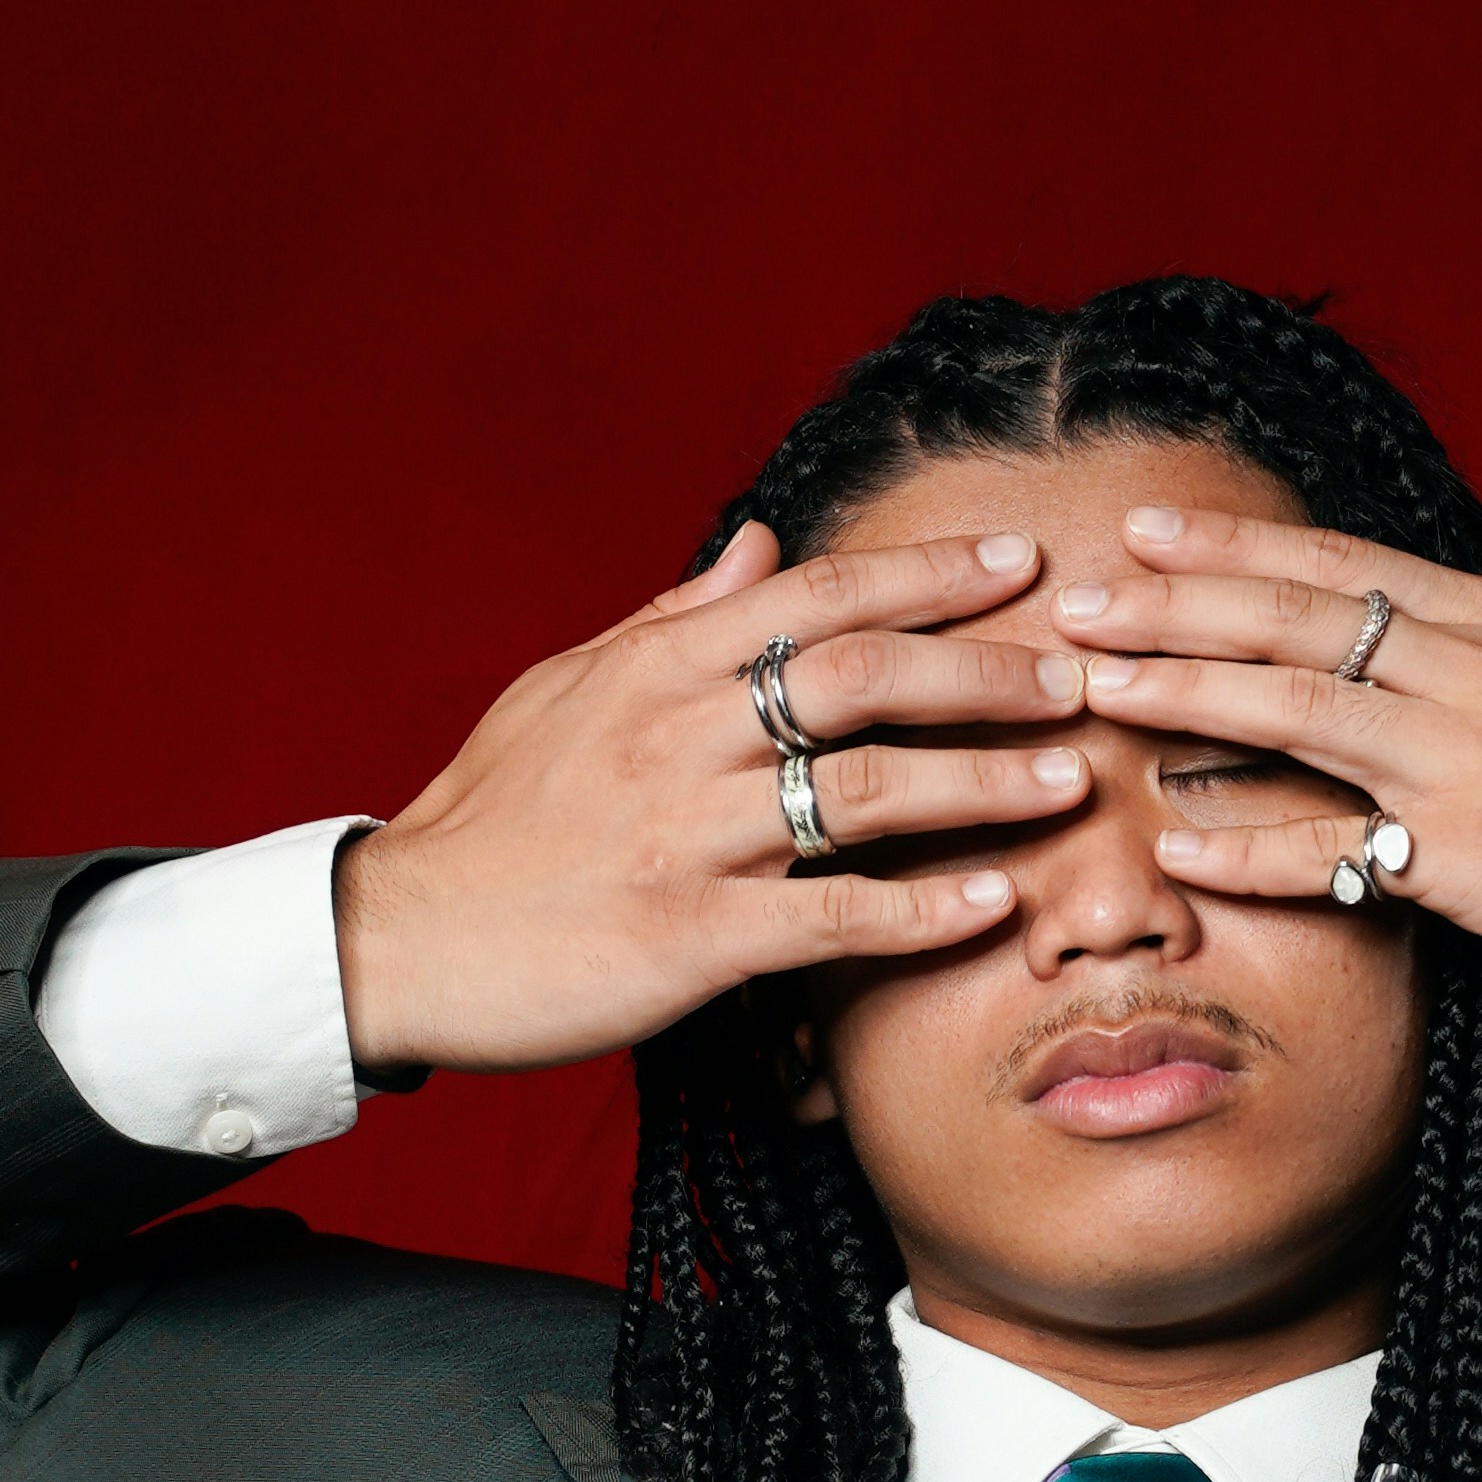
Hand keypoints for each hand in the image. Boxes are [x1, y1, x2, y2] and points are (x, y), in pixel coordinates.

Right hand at [335, 522, 1092, 1067]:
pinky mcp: (687, 937)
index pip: (817, 597)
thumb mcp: (568, 690)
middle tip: (1081, 673)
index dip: (929, 575)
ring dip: (979, 782)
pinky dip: (918, 909)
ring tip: (1068, 778)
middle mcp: (679, 735)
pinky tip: (992, 904)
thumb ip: (673, 617)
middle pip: (860, 676)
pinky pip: (827, 915)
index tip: (1022, 562)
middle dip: (982, 668)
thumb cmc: (493, 818)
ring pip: (862, 790)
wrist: (401, 938)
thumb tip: (763, 542)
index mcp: (657, 666)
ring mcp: (686, 836)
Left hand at [1049, 472, 1481, 982]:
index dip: (1235, 545)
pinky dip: (1249, 848)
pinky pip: (1329, 848)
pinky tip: (1174, 843)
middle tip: (1077, 602)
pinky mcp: (1452, 855)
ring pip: (1293, 710)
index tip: (1149, 531)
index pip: (1339, 563)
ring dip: (1183, 694)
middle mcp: (1466, 672)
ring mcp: (1455, 762)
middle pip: (1294, 620)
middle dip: (1173, 604)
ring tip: (1094, 686)